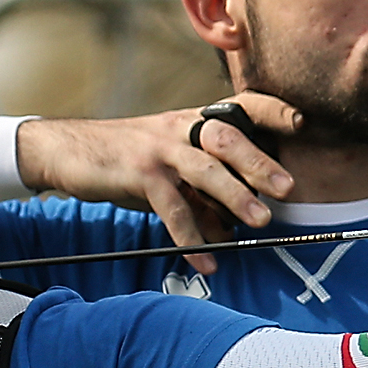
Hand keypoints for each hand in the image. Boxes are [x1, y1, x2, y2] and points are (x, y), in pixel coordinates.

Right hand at [16, 98, 303, 273]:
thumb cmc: (126, 160)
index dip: (270, 111)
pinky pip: (171, 208)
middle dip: (260, 162)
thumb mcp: (169, 173)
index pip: (239, 107)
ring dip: (234, 196)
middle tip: (289, 187)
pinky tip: (207, 260)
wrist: (66, 151)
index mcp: (193, 121)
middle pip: (227, 137)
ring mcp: (159, 149)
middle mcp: (180, 129)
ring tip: (260, 221)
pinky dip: (191, 237)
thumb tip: (230, 231)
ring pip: (204, 169)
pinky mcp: (138, 173)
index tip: (301, 121)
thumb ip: (201, 197)